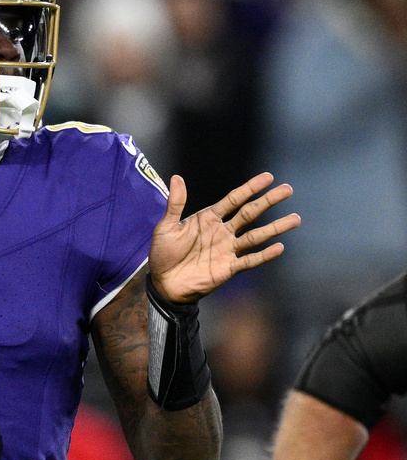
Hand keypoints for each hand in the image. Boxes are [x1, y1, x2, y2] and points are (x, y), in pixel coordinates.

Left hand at [149, 173, 299, 302]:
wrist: (163, 282)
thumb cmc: (163, 252)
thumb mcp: (167, 226)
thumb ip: (175, 203)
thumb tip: (176, 177)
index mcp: (208, 218)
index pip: (234, 199)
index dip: (250, 188)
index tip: (268, 177)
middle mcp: (222, 231)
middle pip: (250, 213)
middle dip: (268, 201)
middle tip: (288, 190)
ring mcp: (227, 249)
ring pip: (256, 236)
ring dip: (275, 228)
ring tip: (296, 219)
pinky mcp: (228, 268)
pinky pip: (250, 260)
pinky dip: (264, 255)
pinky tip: (279, 247)